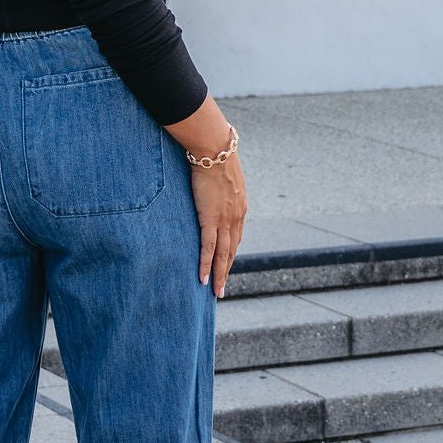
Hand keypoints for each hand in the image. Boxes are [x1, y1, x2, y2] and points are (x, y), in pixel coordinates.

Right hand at [188, 153, 246, 296]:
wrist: (214, 150)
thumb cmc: (215, 158)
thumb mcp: (223, 177)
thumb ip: (221, 190)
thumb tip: (213, 189)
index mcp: (239, 209)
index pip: (235, 238)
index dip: (230, 255)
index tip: (226, 267)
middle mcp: (236, 218)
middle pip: (231, 251)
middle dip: (226, 271)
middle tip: (222, 289)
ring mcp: (224, 220)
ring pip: (222, 255)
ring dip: (218, 275)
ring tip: (215, 292)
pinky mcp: (210, 219)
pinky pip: (208, 248)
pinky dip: (205, 265)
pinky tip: (203, 278)